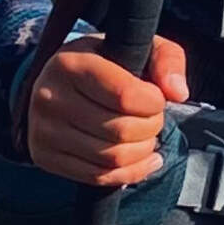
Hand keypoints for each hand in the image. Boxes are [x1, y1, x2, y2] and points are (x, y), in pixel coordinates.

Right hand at [22, 34, 186, 189]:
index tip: (157, 98)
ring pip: (112, 158)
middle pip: (121, 131)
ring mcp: (44, 131)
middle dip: (151, 128)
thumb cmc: (106, 63)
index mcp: (71, 63)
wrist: (60, 82)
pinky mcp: (45, 157)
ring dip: (143, 151)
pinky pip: (98, 177)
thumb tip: (178, 93)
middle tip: (153, 118)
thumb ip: (167, 60)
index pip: (125, 96)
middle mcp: (50, 97)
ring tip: (147, 136)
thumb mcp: (138, 47)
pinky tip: (144, 159)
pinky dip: (130, 172)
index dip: (153, 103)